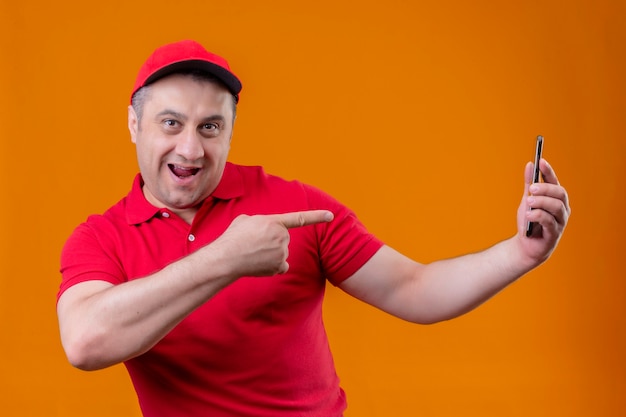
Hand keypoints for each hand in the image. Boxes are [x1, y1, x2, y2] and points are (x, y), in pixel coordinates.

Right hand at [211, 210, 333, 277]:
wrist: (227, 257)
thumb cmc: (234, 237)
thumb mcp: (246, 220)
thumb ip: (262, 222)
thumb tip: (264, 231)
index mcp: (275, 222)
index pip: (301, 218)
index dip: (317, 217)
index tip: (331, 216)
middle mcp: (283, 237)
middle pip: (283, 238)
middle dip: (272, 240)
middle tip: (254, 243)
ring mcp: (282, 253)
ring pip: (281, 252)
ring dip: (270, 253)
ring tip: (253, 253)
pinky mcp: (280, 266)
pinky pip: (281, 266)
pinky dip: (273, 266)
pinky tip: (260, 264)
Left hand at [516, 158, 570, 265]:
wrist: (526, 245)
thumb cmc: (529, 222)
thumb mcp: (526, 200)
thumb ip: (528, 184)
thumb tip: (530, 164)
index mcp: (555, 199)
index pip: (555, 181)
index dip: (548, 171)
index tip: (540, 161)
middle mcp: (561, 208)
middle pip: (559, 193)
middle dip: (545, 188)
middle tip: (531, 188)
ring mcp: (560, 221)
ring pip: (556, 207)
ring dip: (541, 202)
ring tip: (528, 201)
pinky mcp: (554, 233)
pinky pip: (550, 222)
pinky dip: (538, 216)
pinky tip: (528, 215)